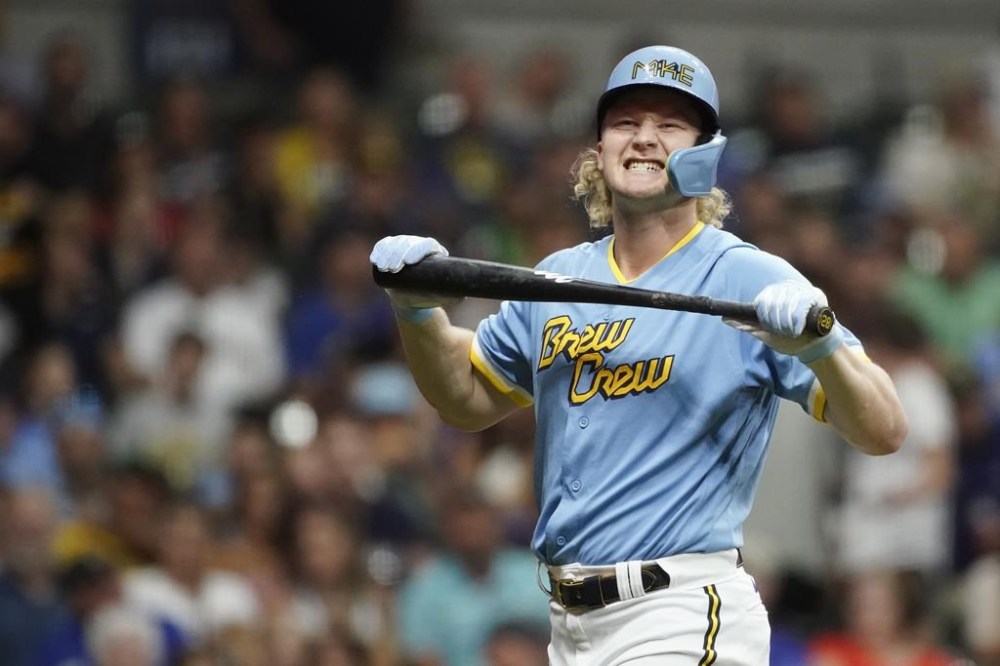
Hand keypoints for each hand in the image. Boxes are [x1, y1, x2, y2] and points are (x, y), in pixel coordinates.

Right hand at [370, 235, 457, 317]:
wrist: (412, 298)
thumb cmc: (430, 296)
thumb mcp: (446, 297)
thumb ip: (456, 296)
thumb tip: (463, 296)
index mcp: (434, 251)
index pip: (427, 245)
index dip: (418, 250)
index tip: (409, 262)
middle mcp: (418, 245)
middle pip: (409, 242)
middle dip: (399, 253)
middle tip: (394, 268)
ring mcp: (403, 245)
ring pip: (396, 243)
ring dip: (388, 253)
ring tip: (384, 268)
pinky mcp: (390, 249)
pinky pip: (384, 245)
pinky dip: (379, 250)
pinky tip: (375, 259)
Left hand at [725, 280, 843, 362]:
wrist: (814, 346)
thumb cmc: (790, 339)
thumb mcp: (767, 333)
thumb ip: (748, 325)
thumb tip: (725, 318)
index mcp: (774, 294)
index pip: (763, 300)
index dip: (764, 315)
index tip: (770, 327)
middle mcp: (787, 288)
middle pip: (773, 301)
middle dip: (776, 321)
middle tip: (783, 331)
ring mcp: (802, 290)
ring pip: (786, 304)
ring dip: (787, 323)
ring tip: (792, 331)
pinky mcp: (816, 295)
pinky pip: (801, 305)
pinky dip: (797, 321)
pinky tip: (798, 328)